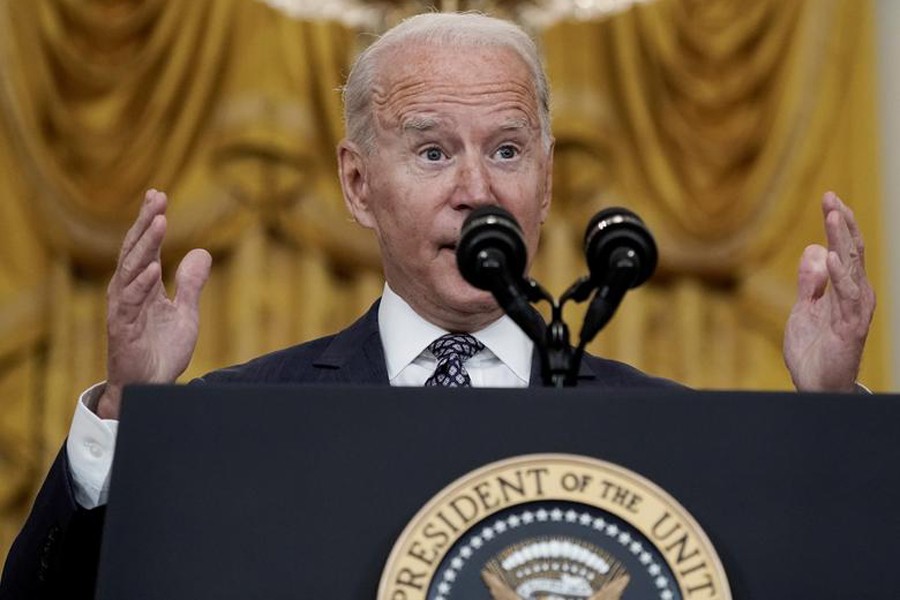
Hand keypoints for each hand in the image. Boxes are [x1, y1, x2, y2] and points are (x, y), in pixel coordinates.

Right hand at [97, 190, 211, 418]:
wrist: (151, 387)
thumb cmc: (160, 351)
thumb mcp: (185, 313)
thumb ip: (190, 284)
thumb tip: (201, 252)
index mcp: (141, 286)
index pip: (144, 246)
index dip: (150, 221)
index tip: (158, 194)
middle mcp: (128, 292)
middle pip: (135, 250)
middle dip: (146, 222)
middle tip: (157, 197)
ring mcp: (123, 310)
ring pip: (131, 271)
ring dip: (145, 246)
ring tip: (159, 221)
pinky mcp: (123, 330)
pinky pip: (131, 303)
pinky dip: (142, 284)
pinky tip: (153, 268)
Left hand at [783, 191, 874, 391]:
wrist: (815, 385)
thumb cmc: (813, 350)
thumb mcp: (804, 309)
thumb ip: (809, 281)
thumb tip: (814, 249)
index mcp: (845, 289)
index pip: (844, 249)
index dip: (838, 223)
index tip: (829, 197)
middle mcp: (856, 295)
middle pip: (852, 252)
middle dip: (842, 223)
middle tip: (832, 197)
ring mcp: (856, 310)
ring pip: (853, 268)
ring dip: (843, 241)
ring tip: (834, 216)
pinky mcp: (850, 327)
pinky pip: (847, 298)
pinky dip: (840, 276)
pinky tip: (832, 257)